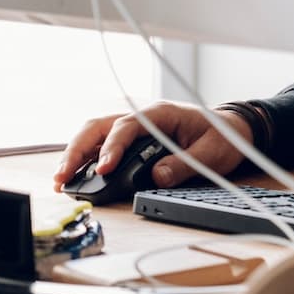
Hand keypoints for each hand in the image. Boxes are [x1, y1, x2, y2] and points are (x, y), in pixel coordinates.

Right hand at [53, 101, 254, 189]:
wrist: (232, 130)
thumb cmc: (222, 136)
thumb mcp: (212, 152)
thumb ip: (185, 164)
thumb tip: (157, 176)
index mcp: (161, 113)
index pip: (128, 126)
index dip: (112, 147)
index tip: (103, 168)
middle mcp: (142, 117)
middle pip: (99, 127)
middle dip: (78, 150)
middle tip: (63, 176)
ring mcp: (134, 129)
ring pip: (94, 135)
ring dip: (75, 155)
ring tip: (60, 180)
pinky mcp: (131, 142)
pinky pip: (101, 146)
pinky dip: (85, 160)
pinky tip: (74, 178)